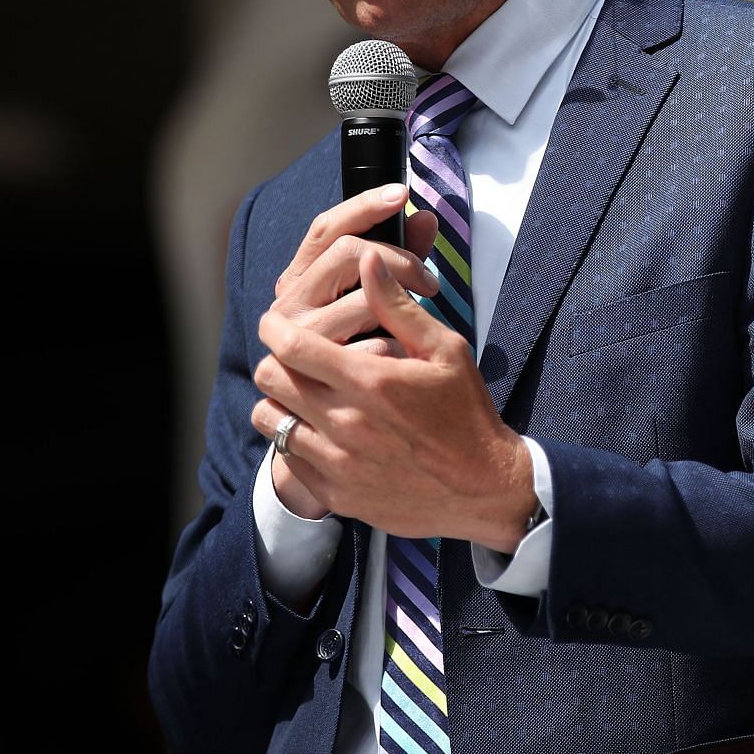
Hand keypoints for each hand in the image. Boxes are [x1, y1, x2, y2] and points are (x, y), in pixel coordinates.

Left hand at [255, 184, 439, 516]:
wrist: (484, 487)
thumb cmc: (467, 413)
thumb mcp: (446, 351)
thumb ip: (399, 308)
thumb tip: (368, 260)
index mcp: (371, 380)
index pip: (292, 345)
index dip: (275, 328)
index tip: (277, 323)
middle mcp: (346, 421)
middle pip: (270, 378)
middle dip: (276, 360)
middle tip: (296, 358)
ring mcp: (336, 462)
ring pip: (269, 419)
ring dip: (281, 401)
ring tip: (305, 395)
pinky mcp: (335, 493)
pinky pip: (287, 458)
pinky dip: (296, 439)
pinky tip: (322, 432)